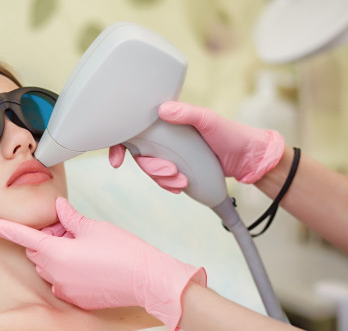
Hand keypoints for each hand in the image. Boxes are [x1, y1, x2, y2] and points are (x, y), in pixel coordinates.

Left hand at [0, 197, 205, 330]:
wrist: (146, 280)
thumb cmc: (122, 250)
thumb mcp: (94, 227)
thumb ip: (70, 217)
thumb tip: (59, 208)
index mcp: (55, 252)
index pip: (21, 236)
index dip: (1, 227)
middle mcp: (54, 274)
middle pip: (37, 252)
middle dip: (47, 240)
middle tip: (71, 231)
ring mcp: (64, 289)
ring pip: (49, 267)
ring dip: (57, 256)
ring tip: (85, 249)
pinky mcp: (75, 300)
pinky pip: (62, 282)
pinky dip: (68, 272)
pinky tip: (91, 267)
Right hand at [109, 101, 285, 191]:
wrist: (247, 160)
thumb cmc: (232, 135)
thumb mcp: (210, 120)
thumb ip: (187, 113)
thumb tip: (164, 109)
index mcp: (167, 121)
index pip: (134, 128)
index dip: (119, 144)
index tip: (117, 161)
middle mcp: (165, 136)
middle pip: (140, 154)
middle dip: (152, 168)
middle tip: (170, 171)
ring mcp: (170, 154)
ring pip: (150, 170)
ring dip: (163, 179)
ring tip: (182, 180)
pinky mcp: (177, 168)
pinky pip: (163, 180)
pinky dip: (169, 185)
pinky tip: (182, 185)